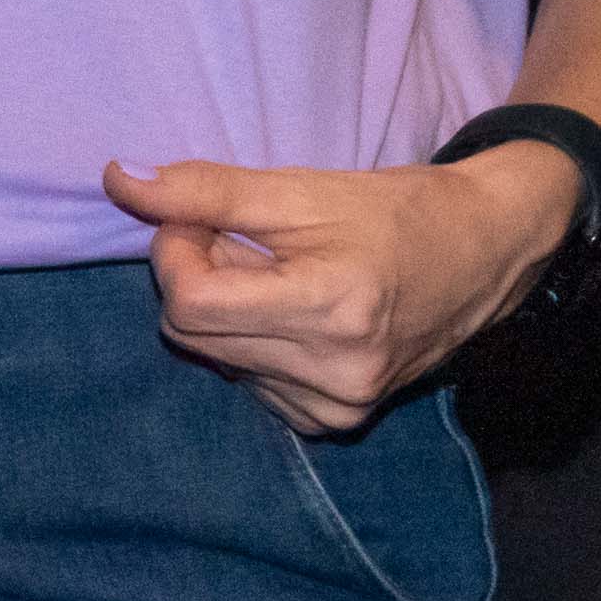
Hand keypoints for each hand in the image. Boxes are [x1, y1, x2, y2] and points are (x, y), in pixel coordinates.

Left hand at [108, 145, 577, 435]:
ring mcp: (338, 406)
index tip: (200, 218)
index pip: (190, 303)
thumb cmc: (393, 210)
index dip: (175, 251)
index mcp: (331, 310)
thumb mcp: (299, 188)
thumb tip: (117, 179)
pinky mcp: (336, 421)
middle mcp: (335, 374)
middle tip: (241, 240)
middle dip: (197, 278)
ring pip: (216, 360)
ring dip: (226, 312)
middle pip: (193, 335)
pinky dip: (252, 344)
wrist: (483, 251)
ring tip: (280, 275)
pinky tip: (295, 314)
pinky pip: (248, 382)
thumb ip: (204, 191)